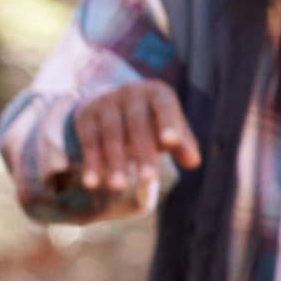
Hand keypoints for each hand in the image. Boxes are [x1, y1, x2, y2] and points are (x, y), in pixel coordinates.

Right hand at [63, 74, 195, 216]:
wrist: (109, 102)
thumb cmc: (149, 120)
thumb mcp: (168, 127)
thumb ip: (182, 144)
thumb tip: (194, 162)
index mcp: (156, 93)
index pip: (164, 106)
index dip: (167, 123)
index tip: (170, 143)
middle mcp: (130, 93)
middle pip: (137, 124)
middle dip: (142, 152)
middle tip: (148, 180)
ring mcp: (106, 103)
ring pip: (111, 133)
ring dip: (114, 161)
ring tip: (119, 187)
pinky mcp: (86, 116)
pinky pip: (88, 140)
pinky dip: (90, 162)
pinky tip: (92, 183)